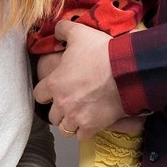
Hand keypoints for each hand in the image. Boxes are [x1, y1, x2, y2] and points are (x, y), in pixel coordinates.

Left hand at [33, 20, 126, 139]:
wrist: (128, 71)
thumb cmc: (101, 52)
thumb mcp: (79, 33)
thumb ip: (62, 29)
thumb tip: (55, 29)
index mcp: (54, 83)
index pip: (38, 95)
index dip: (45, 92)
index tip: (53, 90)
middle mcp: (62, 103)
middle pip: (51, 114)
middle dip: (58, 109)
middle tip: (68, 103)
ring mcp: (76, 117)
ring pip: (64, 128)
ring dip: (69, 123)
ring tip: (77, 116)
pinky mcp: (92, 126)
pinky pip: (81, 137)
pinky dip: (84, 132)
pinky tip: (90, 124)